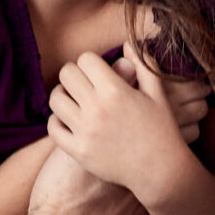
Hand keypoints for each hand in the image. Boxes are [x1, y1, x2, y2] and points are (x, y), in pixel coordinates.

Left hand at [48, 44, 191, 191]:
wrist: (160, 171)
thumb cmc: (162, 130)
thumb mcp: (158, 94)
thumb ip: (143, 65)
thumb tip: (127, 44)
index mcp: (116, 91)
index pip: (85, 59)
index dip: (91, 61)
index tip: (98, 71)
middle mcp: (97, 109)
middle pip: (66, 74)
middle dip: (75, 74)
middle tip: (84, 82)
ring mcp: (85, 131)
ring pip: (55, 98)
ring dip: (63, 94)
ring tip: (74, 99)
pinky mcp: (78, 151)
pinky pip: (53, 128)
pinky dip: (57, 121)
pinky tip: (69, 120)